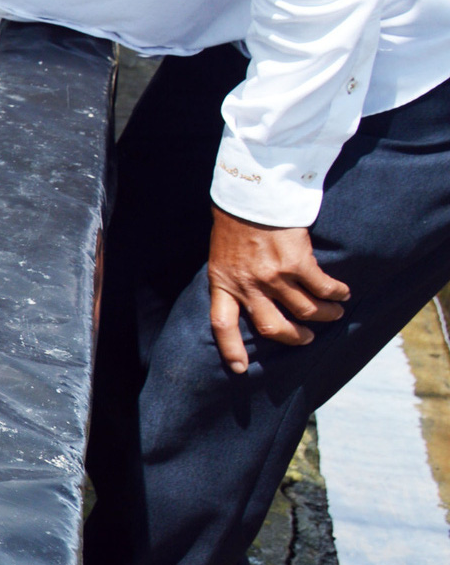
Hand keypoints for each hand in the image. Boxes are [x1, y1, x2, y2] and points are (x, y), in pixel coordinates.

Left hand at [207, 206, 347, 373]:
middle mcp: (248, 285)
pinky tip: (344, 293)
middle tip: (306, 338)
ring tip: (334, 313)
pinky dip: (337, 294)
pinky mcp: (297, 263)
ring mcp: (273, 276)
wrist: (251, 195)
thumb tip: (244, 296)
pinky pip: (323, 288)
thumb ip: (232, 278)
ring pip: (305, 311)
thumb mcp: (221, 256)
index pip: (222, 325)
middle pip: (273, 328)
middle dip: (294, 338)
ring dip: (324, 315)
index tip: (240, 369)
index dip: (232, 349)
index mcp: (223, 283)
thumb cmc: (234, 223)